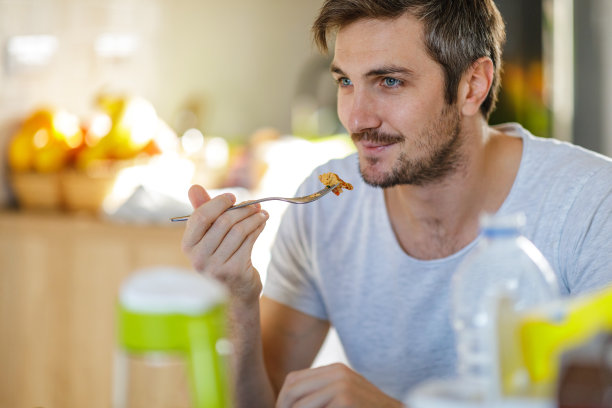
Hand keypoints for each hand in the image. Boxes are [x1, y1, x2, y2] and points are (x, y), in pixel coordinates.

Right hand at [181, 185, 268, 304]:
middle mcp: (198, 258)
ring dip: (254, 218)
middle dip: (242, 210)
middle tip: (255, 204)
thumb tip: (193, 187)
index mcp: (188, 246)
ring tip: (261, 213)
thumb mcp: (209, 236)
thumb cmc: (221, 257)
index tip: (233, 197)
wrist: (236, 291)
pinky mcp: (234, 271)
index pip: (200, 217)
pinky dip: (258, 228)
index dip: (218, 203)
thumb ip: (202, 211)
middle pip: (223, 222)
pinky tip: (262, 223)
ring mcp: (216, 267)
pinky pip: (249, 241)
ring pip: (239, 231)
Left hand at [276, 363, 403, 407]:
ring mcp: (341, 385)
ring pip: (298, 404)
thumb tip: (287, 403)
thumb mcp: (343, 399)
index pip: (294, 380)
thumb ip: (323, 395)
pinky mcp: (344, 399)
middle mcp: (337, 373)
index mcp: (335, 371)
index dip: (282, 400)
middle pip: (291, 388)